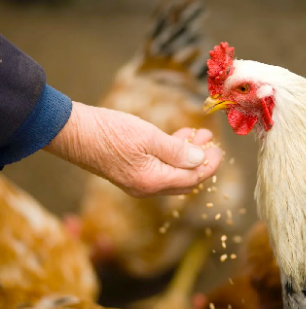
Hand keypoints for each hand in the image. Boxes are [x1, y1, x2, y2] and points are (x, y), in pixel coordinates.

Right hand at [44, 101, 222, 196]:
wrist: (73, 133)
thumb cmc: (109, 132)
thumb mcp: (148, 137)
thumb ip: (177, 151)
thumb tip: (201, 160)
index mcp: (153, 181)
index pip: (192, 179)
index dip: (209, 165)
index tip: (219, 150)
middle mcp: (147, 188)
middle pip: (185, 180)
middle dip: (201, 162)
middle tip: (211, 142)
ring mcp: (138, 182)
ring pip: (173, 173)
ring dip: (187, 155)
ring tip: (198, 134)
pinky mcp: (132, 172)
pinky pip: (160, 168)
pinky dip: (172, 154)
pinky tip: (178, 137)